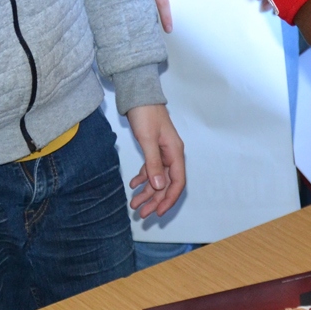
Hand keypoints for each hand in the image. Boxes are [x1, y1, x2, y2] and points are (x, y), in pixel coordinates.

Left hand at [125, 103, 184, 217]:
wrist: (139, 96)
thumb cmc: (145, 114)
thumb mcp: (148, 140)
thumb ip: (153, 163)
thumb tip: (159, 186)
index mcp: (175, 153)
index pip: (177, 182)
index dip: (169, 199)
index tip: (158, 212)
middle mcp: (172, 155)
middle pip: (166, 184)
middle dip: (154, 199)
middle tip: (141, 213)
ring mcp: (163, 152)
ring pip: (157, 178)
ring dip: (147, 192)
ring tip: (134, 204)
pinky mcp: (153, 149)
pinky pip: (151, 169)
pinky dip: (143, 178)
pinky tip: (133, 184)